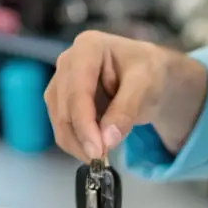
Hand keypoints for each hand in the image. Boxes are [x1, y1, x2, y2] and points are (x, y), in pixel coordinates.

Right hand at [45, 31, 170, 160]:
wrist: (147, 75)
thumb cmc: (148, 71)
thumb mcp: (146, 84)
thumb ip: (126, 109)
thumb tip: (107, 140)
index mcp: (88, 46)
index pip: (78, 89)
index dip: (84, 123)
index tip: (97, 151)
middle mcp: (67, 61)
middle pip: (64, 106)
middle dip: (81, 137)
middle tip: (102, 161)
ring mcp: (61, 81)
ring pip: (59, 119)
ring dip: (77, 143)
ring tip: (102, 157)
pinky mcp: (60, 100)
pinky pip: (62, 126)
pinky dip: (77, 143)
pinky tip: (96, 149)